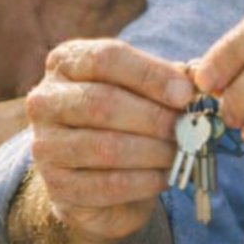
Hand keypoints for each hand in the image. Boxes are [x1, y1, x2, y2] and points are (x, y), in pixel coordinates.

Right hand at [22, 38, 194, 242]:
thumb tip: (199, 79)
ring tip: (180, 152)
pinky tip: (164, 177)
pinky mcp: (57, 186)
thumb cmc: (124, 118)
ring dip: (153, 152)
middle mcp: (45, 101)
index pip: (105, 58)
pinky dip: (144, 182)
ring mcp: (45, 145)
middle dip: (154, 118)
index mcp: (64, 63)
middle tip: (188, 129)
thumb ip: (167, 78)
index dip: (150, 75)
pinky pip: (107, 185)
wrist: (96, 174)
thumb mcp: (141, 88)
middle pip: (102, 103)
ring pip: (105, 147)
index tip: (186, 94)